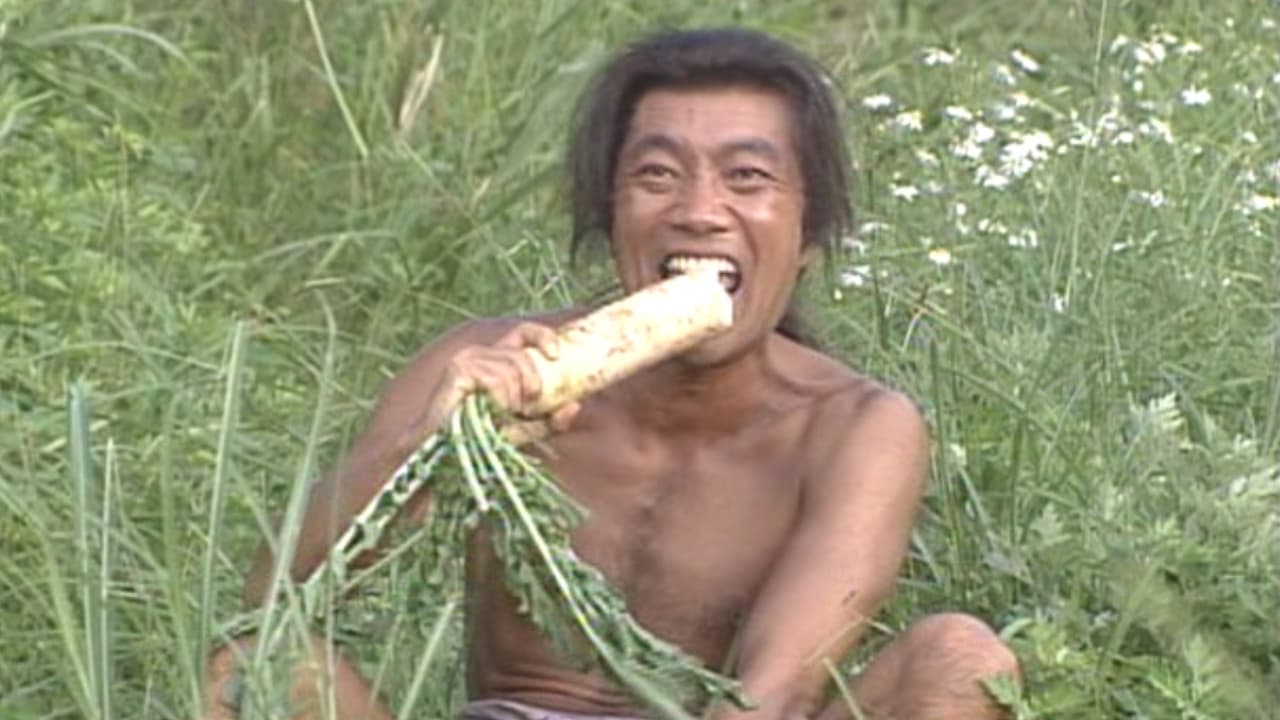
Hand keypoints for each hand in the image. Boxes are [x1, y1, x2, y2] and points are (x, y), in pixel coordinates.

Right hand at [434, 321, 580, 433]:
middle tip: (522, 411)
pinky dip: (500, 399)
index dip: (544, 336)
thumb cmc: (478, 442)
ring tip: (500, 416)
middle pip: (524, 356)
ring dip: (514, 399)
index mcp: (495, 360)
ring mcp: (468, 358)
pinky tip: (490, 411)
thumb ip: (549, 420)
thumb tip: (576, 406)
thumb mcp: (522, 431)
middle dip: (532, 386)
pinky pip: (497, 379)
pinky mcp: (459, 370)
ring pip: (513, 369)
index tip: (556, 355)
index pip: (523, 332)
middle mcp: (481, 353)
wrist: (441, 455)